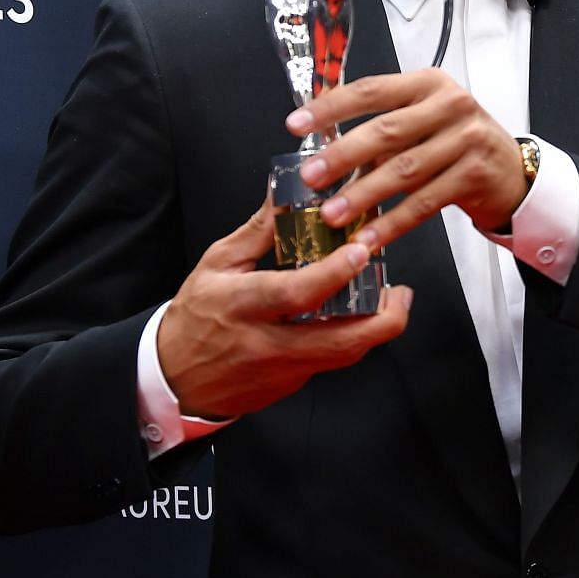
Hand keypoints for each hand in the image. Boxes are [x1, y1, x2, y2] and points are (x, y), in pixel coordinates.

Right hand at [158, 194, 411, 419]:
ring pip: (343, 356)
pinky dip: (350, 338)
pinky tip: (359, 317)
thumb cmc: (195, 317)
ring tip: (391, 301)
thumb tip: (284, 193)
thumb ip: (259, 230)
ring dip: (376, 329)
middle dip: (383, 319)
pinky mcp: (291, 384)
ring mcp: (283, 369)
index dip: (334, 273)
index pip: (296, 293)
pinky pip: (330, 361)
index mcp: (243, 306)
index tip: (361, 250)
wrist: (177, 379)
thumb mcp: (217, 264)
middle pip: (339, 341)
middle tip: (401, 291)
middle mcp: (267, 342)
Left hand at [286, 69, 528, 250]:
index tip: (296, 125)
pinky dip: (392, 223)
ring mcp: (466, 140)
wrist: (512, 171)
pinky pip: (423, 204)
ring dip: (363, 195)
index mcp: (427, 84)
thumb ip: (381, 127)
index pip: (372, 90)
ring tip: (332, 214)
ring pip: (403, 171)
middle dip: (342, 156)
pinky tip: (368, 237)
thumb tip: (322, 147)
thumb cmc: (456, 143)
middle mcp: (450, 106)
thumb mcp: (424, 120)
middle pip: (386, 131)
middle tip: (310, 177)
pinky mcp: (473, 176)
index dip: (331, 108)